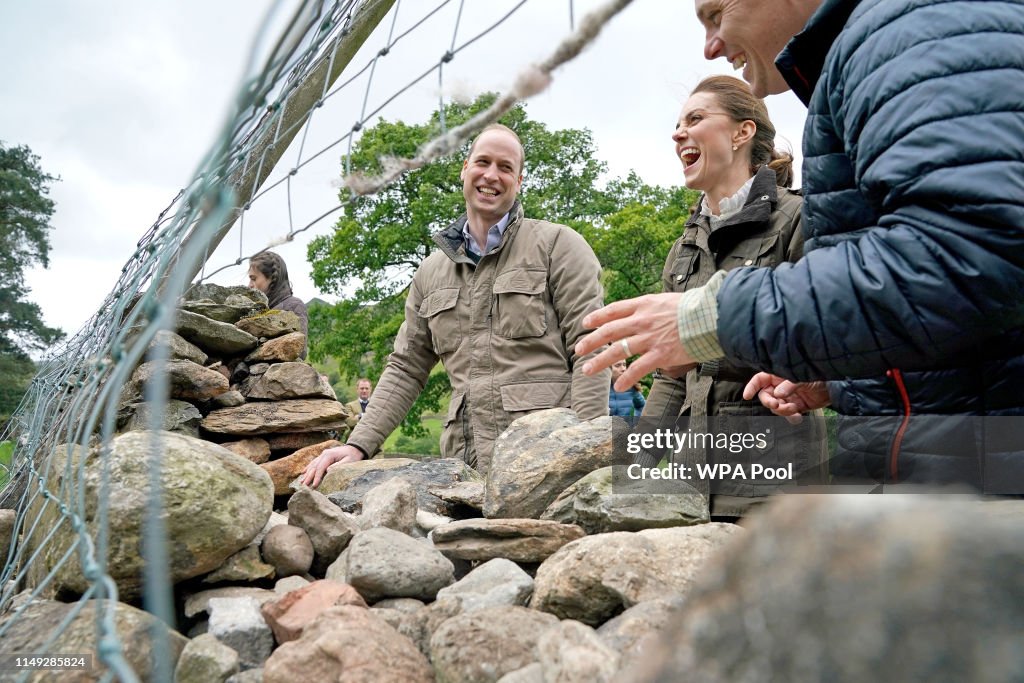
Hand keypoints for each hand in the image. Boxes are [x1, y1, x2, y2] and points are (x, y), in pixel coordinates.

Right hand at [301, 444, 364, 488]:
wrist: (355, 448)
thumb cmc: (353, 456)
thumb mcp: (349, 461)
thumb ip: (338, 465)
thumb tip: (328, 470)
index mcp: (329, 455)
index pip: (320, 468)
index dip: (316, 477)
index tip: (314, 485)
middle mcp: (324, 454)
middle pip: (314, 467)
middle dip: (308, 477)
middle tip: (303, 486)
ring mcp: (323, 454)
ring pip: (312, 465)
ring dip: (307, 474)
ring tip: (301, 482)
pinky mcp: (323, 456)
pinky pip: (314, 462)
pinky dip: (308, 468)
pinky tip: (303, 472)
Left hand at [575, 293, 695, 391]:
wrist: (713, 315)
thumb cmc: (695, 307)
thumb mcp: (668, 300)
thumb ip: (652, 308)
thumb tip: (642, 315)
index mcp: (644, 305)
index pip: (614, 310)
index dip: (597, 317)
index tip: (585, 323)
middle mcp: (643, 321)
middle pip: (609, 331)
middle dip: (591, 341)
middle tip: (578, 350)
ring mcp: (650, 338)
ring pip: (618, 351)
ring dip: (600, 362)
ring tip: (587, 370)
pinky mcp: (661, 354)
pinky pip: (638, 368)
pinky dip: (627, 379)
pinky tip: (618, 387)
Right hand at [742, 373, 829, 423]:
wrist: (833, 389)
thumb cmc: (818, 377)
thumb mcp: (803, 378)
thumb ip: (789, 385)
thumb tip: (777, 394)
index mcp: (778, 376)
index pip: (759, 380)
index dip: (751, 387)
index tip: (747, 396)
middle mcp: (780, 387)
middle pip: (765, 397)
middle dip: (770, 403)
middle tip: (778, 405)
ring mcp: (787, 397)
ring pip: (775, 408)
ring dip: (782, 411)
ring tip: (794, 409)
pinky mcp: (794, 407)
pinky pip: (786, 415)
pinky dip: (790, 418)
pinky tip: (797, 417)